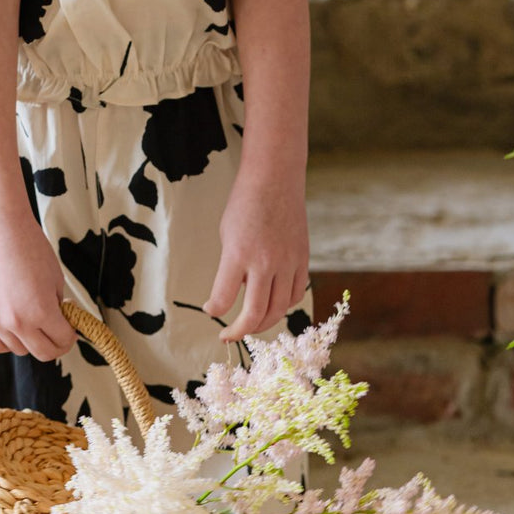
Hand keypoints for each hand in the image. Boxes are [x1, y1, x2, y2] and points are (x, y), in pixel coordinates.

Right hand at [0, 213, 76, 359]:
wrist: (0, 228)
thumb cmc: (30, 247)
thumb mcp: (56, 278)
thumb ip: (57, 306)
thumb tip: (60, 323)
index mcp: (40, 311)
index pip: (62, 341)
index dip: (70, 336)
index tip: (70, 329)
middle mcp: (16, 322)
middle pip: (42, 353)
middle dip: (55, 344)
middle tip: (58, 330)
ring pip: (18, 350)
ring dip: (30, 341)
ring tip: (32, 320)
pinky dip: (6, 341)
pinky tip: (12, 327)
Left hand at [203, 168, 308, 342]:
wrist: (275, 179)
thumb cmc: (245, 203)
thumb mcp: (227, 234)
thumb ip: (232, 266)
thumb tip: (240, 293)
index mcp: (238, 253)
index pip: (224, 298)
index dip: (214, 311)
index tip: (210, 312)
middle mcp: (265, 262)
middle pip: (256, 314)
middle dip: (240, 330)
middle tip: (229, 334)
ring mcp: (287, 262)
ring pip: (279, 310)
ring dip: (263, 323)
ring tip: (251, 325)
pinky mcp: (302, 259)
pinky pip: (296, 293)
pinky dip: (284, 305)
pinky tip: (273, 304)